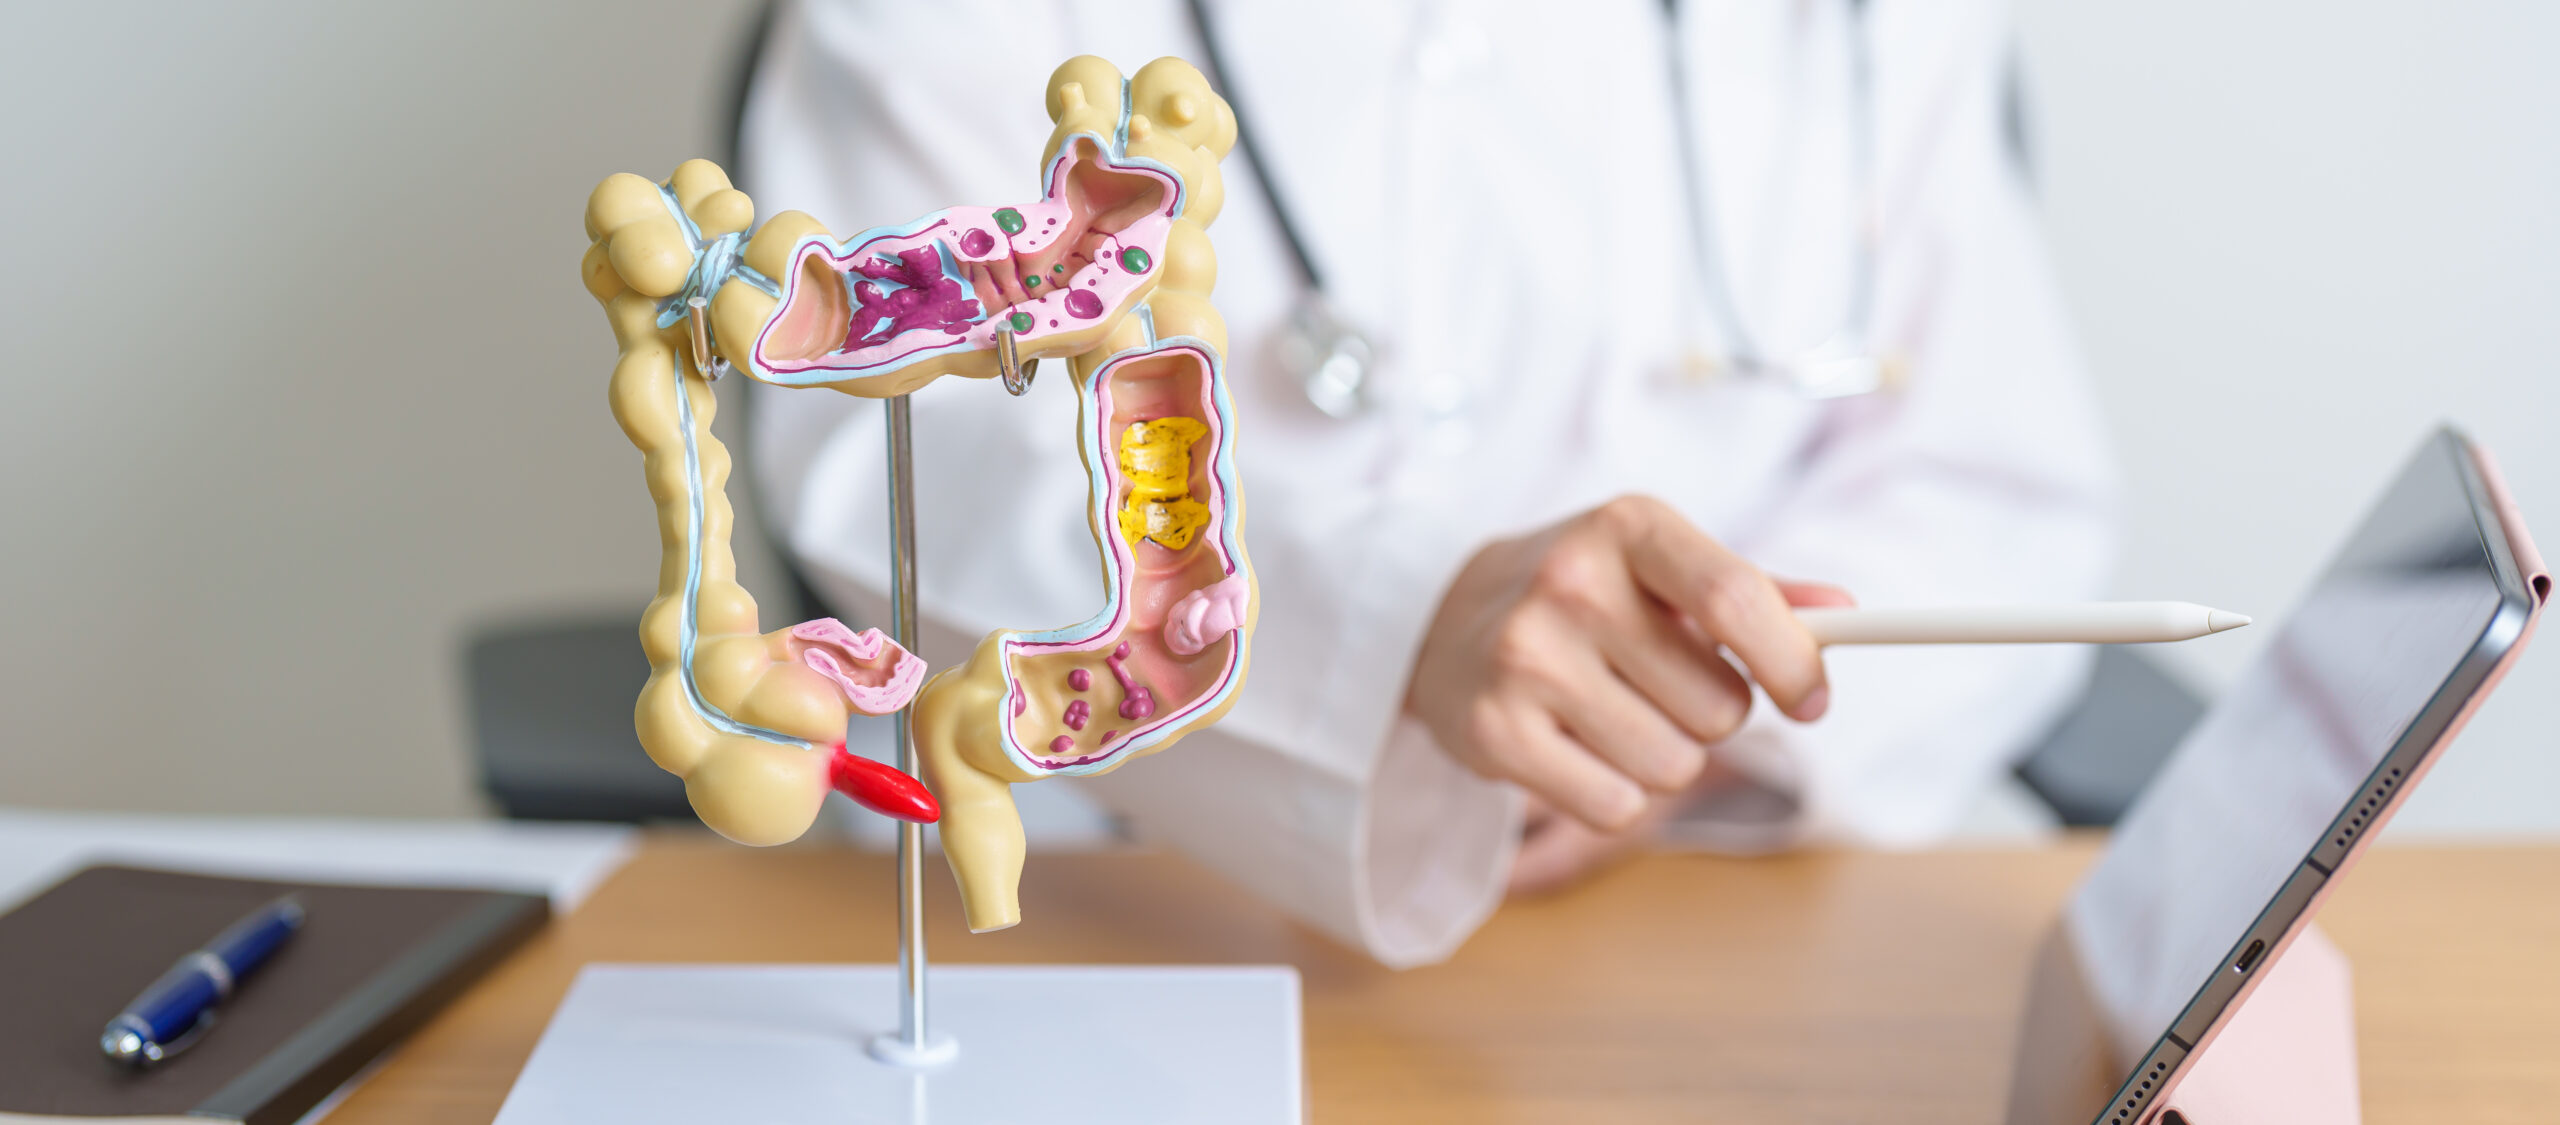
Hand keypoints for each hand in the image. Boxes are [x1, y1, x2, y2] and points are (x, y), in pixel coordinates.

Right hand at [1404, 495, 1849, 840]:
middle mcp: (1571, 584)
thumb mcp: (1660, 569)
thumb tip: (1843, 611)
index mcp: (1627, 527)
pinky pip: (1617, 806)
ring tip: (1611, 714)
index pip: (1736, 600)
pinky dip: (1614, 793)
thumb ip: (1753, 593)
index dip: (1793, 663)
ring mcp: (1526, 658)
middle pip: (1719, 707)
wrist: (1440, 622)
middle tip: (1657, 686)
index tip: (1810, 701)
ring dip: (1662, 756)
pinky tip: (1575, 748)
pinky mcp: (1493, 731)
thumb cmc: (1581, 594)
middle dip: (1708, 712)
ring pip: (1673, 765)